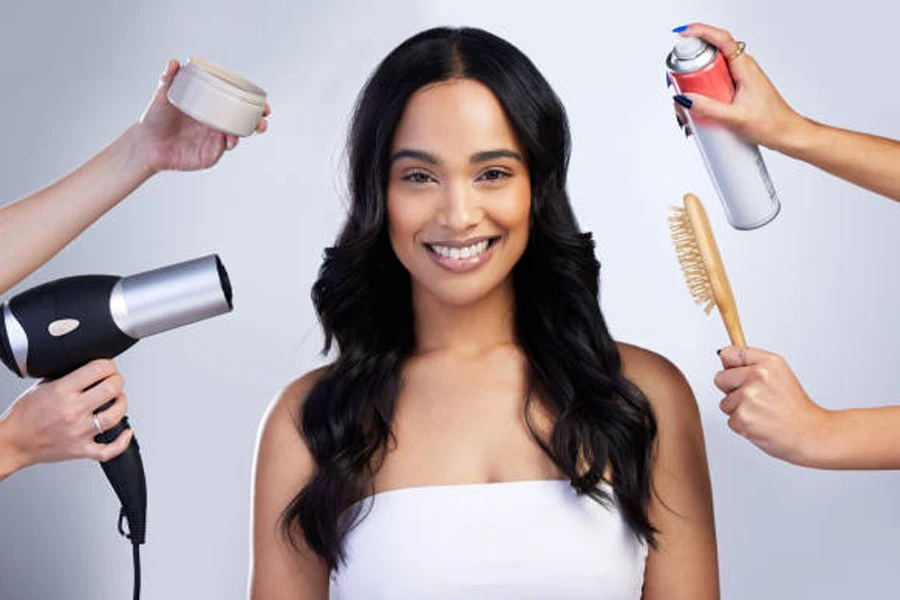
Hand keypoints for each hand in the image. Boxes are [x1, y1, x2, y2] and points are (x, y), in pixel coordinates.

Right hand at [0, 359, 132, 470]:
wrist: (13, 442)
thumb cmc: (25, 415)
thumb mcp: (42, 386)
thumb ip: (67, 376)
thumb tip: (89, 367)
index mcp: (61, 392)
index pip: (96, 370)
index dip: (108, 365)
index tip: (108, 367)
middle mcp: (72, 411)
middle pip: (111, 390)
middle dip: (117, 381)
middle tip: (115, 381)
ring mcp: (78, 432)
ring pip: (114, 416)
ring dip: (122, 404)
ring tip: (118, 400)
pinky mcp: (80, 450)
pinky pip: (108, 450)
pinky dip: (122, 442)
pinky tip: (126, 431)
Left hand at [135, 60, 270, 173]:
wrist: (147, 143)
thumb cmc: (156, 118)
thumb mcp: (164, 95)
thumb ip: (169, 78)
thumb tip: (174, 62)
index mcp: (210, 108)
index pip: (235, 103)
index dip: (251, 101)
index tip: (261, 100)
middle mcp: (215, 123)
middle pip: (243, 120)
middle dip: (258, 119)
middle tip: (264, 115)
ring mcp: (214, 139)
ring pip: (239, 134)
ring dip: (249, 130)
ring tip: (256, 126)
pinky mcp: (210, 154)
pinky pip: (225, 147)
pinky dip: (232, 141)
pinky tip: (232, 137)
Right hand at [671, 23, 807, 151]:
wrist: (785, 134)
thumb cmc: (770, 123)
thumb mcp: (735, 117)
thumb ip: (709, 109)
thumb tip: (685, 98)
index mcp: (744, 67)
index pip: (722, 39)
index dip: (701, 32)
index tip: (683, 35)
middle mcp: (741, 68)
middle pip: (709, 54)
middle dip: (690, 66)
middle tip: (679, 84)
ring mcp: (738, 78)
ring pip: (709, 71)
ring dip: (694, 85)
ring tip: (688, 107)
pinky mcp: (735, 88)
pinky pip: (713, 84)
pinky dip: (702, 94)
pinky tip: (698, 113)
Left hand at [714, 346, 832, 465]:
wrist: (810, 434)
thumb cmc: (795, 407)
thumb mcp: (779, 373)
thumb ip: (752, 363)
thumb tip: (724, 357)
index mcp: (767, 362)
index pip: (729, 354)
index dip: (731, 366)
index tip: (740, 373)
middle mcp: (757, 376)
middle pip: (720, 378)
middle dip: (732, 389)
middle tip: (756, 398)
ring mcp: (748, 397)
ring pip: (725, 402)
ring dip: (739, 410)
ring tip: (762, 412)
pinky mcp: (742, 417)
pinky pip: (730, 420)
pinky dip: (742, 425)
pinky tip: (761, 423)